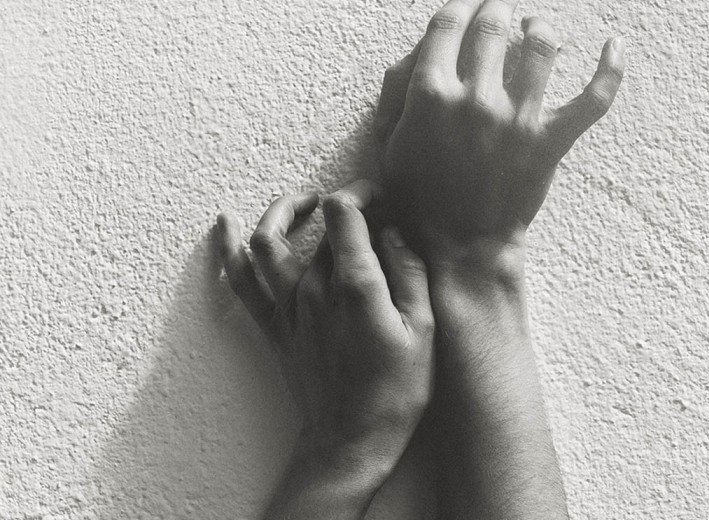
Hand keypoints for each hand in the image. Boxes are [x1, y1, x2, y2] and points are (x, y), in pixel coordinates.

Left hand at [215, 180, 433, 517]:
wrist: (349, 443)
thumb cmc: (394, 394)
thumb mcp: (423, 333)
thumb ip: (410, 274)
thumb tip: (394, 233)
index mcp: (355, 288)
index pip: (345, 213)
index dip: (361, 194)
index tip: (378, 198)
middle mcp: (314, 290)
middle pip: (319, 227)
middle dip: (342, 207)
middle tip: (367, 211)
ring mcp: (288, 308)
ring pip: (268, 241)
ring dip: (282, 211)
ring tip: (303, 200)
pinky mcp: (273, 327)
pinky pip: (241, 281)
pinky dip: (227, 249)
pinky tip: (225, 224)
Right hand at [376, 0, 624, 255]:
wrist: (458, 247)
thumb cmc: (418, 200)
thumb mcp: (388, 144)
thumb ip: (397, 93)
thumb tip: (420, 51)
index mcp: (430, 95)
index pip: (449, 25)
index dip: (459, 6)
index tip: (465, 5)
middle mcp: (475, 98)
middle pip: (493, 25)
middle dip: (496, 8)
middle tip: (499, 9)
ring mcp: (517, 119)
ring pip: (542, 46)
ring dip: (540, 27)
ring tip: (536, 27)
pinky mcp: (550, 143)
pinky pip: (592, 99)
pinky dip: (610, 69)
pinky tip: (614, 46)